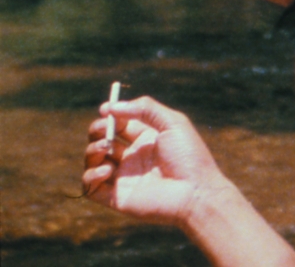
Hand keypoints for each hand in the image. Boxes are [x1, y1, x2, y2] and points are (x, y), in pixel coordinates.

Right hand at [83, 96, 228, 226]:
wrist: (196, 193)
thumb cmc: (189, 156)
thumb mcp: (173, 123)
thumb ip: (145, 109)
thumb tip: (111, 107)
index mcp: (147, 139)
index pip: (120, 123)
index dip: (111, 115)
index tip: (106, 109)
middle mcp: (133, 157)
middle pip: (103, 139)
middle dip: (98, 130)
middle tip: (104, 129)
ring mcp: (124, 177)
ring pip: (93, 160)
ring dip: (92, 150)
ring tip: (106, 148)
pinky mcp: (117, 197)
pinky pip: (90, 187)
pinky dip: (90, 175)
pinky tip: (108, 170)